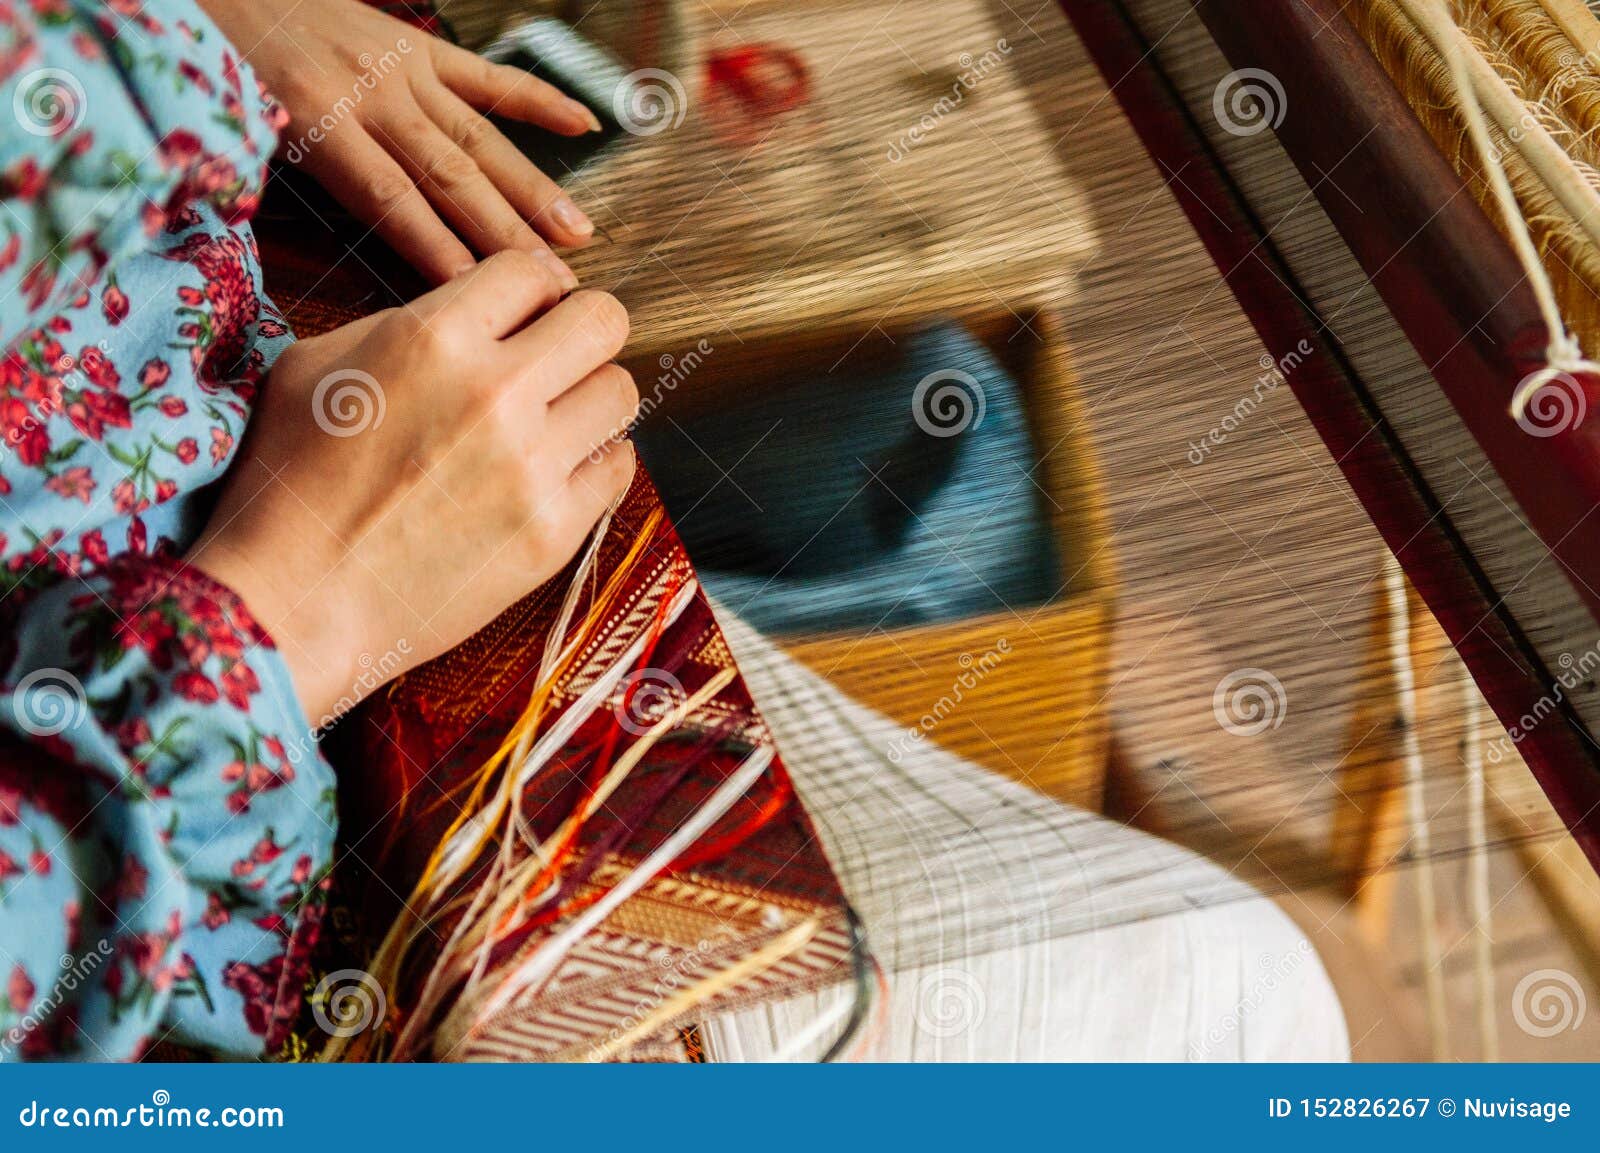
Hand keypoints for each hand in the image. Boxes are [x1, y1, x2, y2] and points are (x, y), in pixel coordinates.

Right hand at [189, 252, 638, 721]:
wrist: (294, 603)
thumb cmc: (289, 484)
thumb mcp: (315, 367)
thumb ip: (403, 324)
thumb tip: (470, 312)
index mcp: (433, 338)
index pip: (532, 272)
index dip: (530, 292)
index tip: (523, 318)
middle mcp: (495, 393)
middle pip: (604, 321)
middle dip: (583, 332)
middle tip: (558, 361)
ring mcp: (532, 466)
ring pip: (622, 393)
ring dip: (592, 400)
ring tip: (554, 422)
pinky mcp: (554, 531)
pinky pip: (619, 468)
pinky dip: (595, 465)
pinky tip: (555, 474)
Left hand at [200, 0, 601, 282]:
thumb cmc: (219, 68)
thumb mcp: (228, 135)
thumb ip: (279, 194)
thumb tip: (295, 236)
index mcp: (319, 122)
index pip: (394, 202)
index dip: (439, 250)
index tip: (481, 298)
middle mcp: (373, 95)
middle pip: (452, 178)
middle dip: (506, 235)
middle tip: (553, 284)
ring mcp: (404, 70)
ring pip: (479, 139)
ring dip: (532, 188)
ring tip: (577, 233)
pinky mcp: (420, 48)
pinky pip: (487, 76)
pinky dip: (538, 100)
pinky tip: (584, 124)